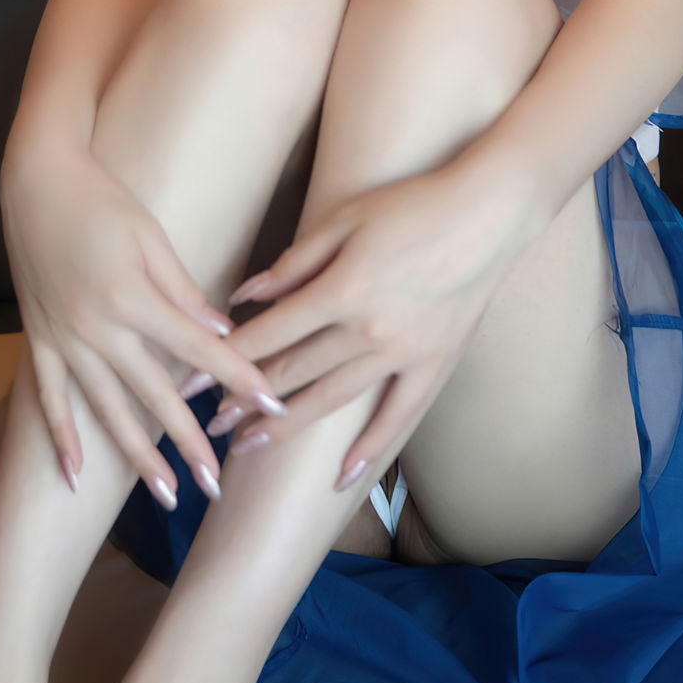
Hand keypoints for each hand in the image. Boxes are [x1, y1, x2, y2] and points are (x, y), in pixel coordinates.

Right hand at [0, 141, 284, 507]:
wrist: (36, 180)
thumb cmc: (102, 200)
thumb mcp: (152, 237)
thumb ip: (183, 292)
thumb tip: (222, 332)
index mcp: (132, 298)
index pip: (198, 351)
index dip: (239, 379)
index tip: (273, 405)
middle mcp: (97, 328)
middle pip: (154, 396)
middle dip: (190, 443)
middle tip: (217, 485)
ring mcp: (64, 339)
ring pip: (106, 410)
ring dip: (136, 457)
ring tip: (165, 496)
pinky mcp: (39, 340)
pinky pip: (49, 399)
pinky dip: (61, 437)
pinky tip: (73, 477)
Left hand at [215, 159, 540, 491]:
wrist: (491, 213)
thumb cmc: (414, 205)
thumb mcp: (345, 219)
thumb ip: (293, 263)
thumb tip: (244, 296)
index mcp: (342, 291)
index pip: (268, 336)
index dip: (224, 360)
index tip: (191, 382)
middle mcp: (369, 332)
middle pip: (293, 373)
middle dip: (245, 400)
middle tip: (208, 424)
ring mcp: (404, 355)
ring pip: (332, 400)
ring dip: (286, 426)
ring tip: (248, 447)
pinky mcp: (434, 367)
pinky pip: (397, 419)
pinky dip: (369, 450)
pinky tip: (340, 476)